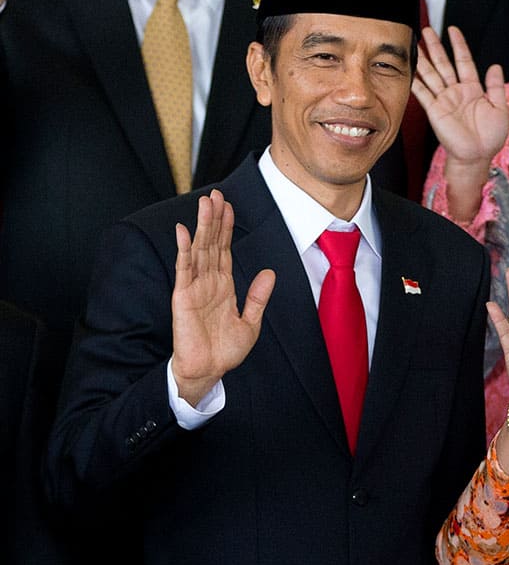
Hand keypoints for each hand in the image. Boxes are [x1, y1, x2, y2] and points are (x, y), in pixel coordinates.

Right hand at [171, 190, 274, 404]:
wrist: (209, 370)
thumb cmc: (225, 350)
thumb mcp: (251, 322)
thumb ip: (258, 297)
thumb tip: (269, 273)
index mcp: (224, 286)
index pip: (224, 249)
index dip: (226, 228)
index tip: (228, 206)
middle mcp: (208, 282)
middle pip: (211, 243)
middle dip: (214, 219)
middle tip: (217, 194)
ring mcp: (194, 287)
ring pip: (199, 249)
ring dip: (201, 226)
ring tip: (205, 203)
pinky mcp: (182, 296)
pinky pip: (183, 269)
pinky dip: (183, 249)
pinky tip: (183, 231)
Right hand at [411, 25, 508, 172]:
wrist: (478, 156)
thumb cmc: (491, 137)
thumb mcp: (500, 108)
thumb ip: (496, 86)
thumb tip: (495, 66)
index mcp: (473, 89)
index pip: (464, 61)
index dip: (459, 45)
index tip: (453, 30)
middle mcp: (456, 92)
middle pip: (444, 64)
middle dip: (435, 47)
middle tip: (427, 30)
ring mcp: (444, 100)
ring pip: (431, 74)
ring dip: (423, 59)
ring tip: (415, 43)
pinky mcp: (434, 110)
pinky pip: (423, 93)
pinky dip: (415, 81)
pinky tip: (409, 69)